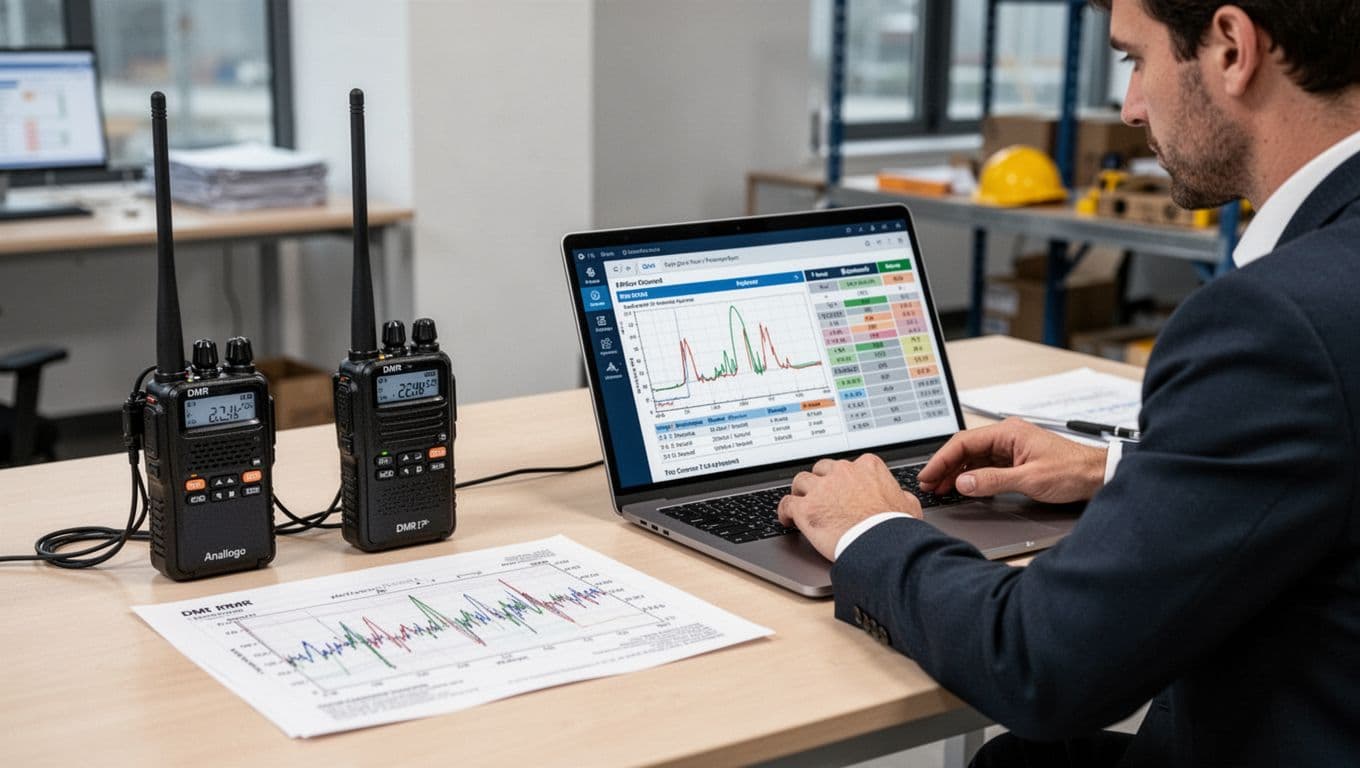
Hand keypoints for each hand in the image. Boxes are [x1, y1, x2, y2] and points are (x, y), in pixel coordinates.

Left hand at [777, 454, 921, 560]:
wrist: (882, 544)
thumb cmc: (895, 527)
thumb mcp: (908, 505)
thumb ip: (900, 495)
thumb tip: (901, 497)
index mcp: (867, 467)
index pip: (849, 466)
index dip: (843, 479)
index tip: (842, 488)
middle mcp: (842, 472)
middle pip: (822, 470)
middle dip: (820, 482)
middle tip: (821, 496)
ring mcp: (821, 488)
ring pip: (801, 482)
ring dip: (801, 493)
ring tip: (801, 503)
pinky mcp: (806, 508)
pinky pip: (787, 504)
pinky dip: (785, 511)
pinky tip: (787, 518)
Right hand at [917, 418, 1107, 503]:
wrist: (1097, 476)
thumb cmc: (1071, 472)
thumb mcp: (1029, 479)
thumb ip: (992, 481)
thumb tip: (962, 483)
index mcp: (1008, 432)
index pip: (963, 442)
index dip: (941, 460)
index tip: (928, 475)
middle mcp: (1007, 436)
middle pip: (965, 449)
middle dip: (945, 467)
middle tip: (929, 484)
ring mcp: (1011, 448)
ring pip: (974, 458)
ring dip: (956, 473)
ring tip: (941, 488)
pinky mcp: (1015, 460)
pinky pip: (985, 465)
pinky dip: (971, 476)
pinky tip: (964, 488)